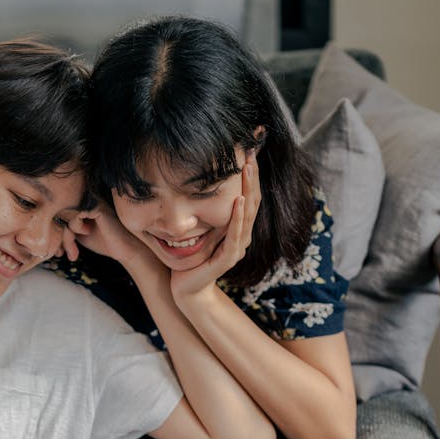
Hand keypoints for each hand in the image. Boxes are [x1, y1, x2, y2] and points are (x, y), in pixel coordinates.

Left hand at [63, 204, 155, 271]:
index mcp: (82, 206)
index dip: (57, 234)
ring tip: (74, 252)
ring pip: (66, 216)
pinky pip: (75, 214)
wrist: (124, 249)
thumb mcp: (79, 236)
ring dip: (67, 238)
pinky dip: (76, 227)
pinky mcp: (96, 206)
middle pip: (61, 215)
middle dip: (60, 238)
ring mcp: (91, 201)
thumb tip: (48, 228)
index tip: (59, 253)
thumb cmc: (104, 242)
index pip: (60, 216)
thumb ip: (66, 229)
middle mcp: (86, 200)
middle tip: (63, 255)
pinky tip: (86, 234)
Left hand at [170, 155, 261, 303]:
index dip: (251, 174)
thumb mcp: (201, 228)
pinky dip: (238, 217)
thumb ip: (208, 211)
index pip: (249, 196)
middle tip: (252, 150)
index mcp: (238, 228)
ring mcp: (237, 248)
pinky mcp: (228, 259)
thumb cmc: (192, 259)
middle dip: (253, 175)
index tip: (249, 149)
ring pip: (248, 214)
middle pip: (253, 200)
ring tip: (248, 168)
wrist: (186, 289)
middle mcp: (242, 237)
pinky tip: (239, 200)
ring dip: (248, 189)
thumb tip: (202, 183)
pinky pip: (235, 234)